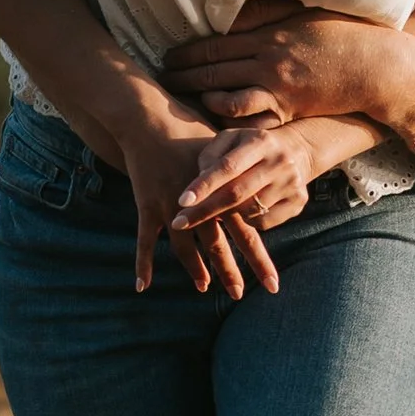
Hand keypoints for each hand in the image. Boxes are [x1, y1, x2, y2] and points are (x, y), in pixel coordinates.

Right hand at [119, 118, 281, 304]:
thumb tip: (260, 190)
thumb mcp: (221, 150)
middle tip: (240, 295)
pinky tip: (142, 286)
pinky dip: (142, 264)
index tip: (272, 282)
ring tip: (204, 288)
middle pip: (218, 244)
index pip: (247, 231)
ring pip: (185, 248)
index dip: (259, 258)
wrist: (150, 119)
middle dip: (231, 272)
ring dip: (195, 270)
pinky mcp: (147, 205)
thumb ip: (239, 174)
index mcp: (222, 191)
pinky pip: (145, 241)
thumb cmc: (188, 129)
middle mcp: (200, 203)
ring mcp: (172, 206)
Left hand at [163, 4, 384, 130]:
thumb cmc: (341, 33)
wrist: (373, 63)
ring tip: (186, 104)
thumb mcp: (301, 14)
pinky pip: (254, 121)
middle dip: (183, 78)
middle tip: (161, 82)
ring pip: (228, 99)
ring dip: (204, 102)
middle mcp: (268, 62)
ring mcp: (279, 89)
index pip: (216, 45)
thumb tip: (232, 14)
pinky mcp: (292, 110)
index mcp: (267, 36)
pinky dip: (234, 123)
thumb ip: (266, 14)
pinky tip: (220, 124)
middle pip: (214, 72)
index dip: (187, 53)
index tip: (167, 57)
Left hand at [166, 121, 324, 298]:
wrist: (297, 150)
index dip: (203, 186)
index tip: (181, 201)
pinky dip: (246, 221)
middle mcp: (280, 161)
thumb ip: (210, 155)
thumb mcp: (231, 138)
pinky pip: (264, 222)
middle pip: (237, 194)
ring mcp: (292, 183)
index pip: (227, 167)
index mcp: (260, 141)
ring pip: (249, 211)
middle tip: (179, 222)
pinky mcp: (299, 202)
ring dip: (225, 215)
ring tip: (214, 208)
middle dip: (205, 210)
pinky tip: (242, 210)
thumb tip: (199, 182)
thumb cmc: (250, 145)